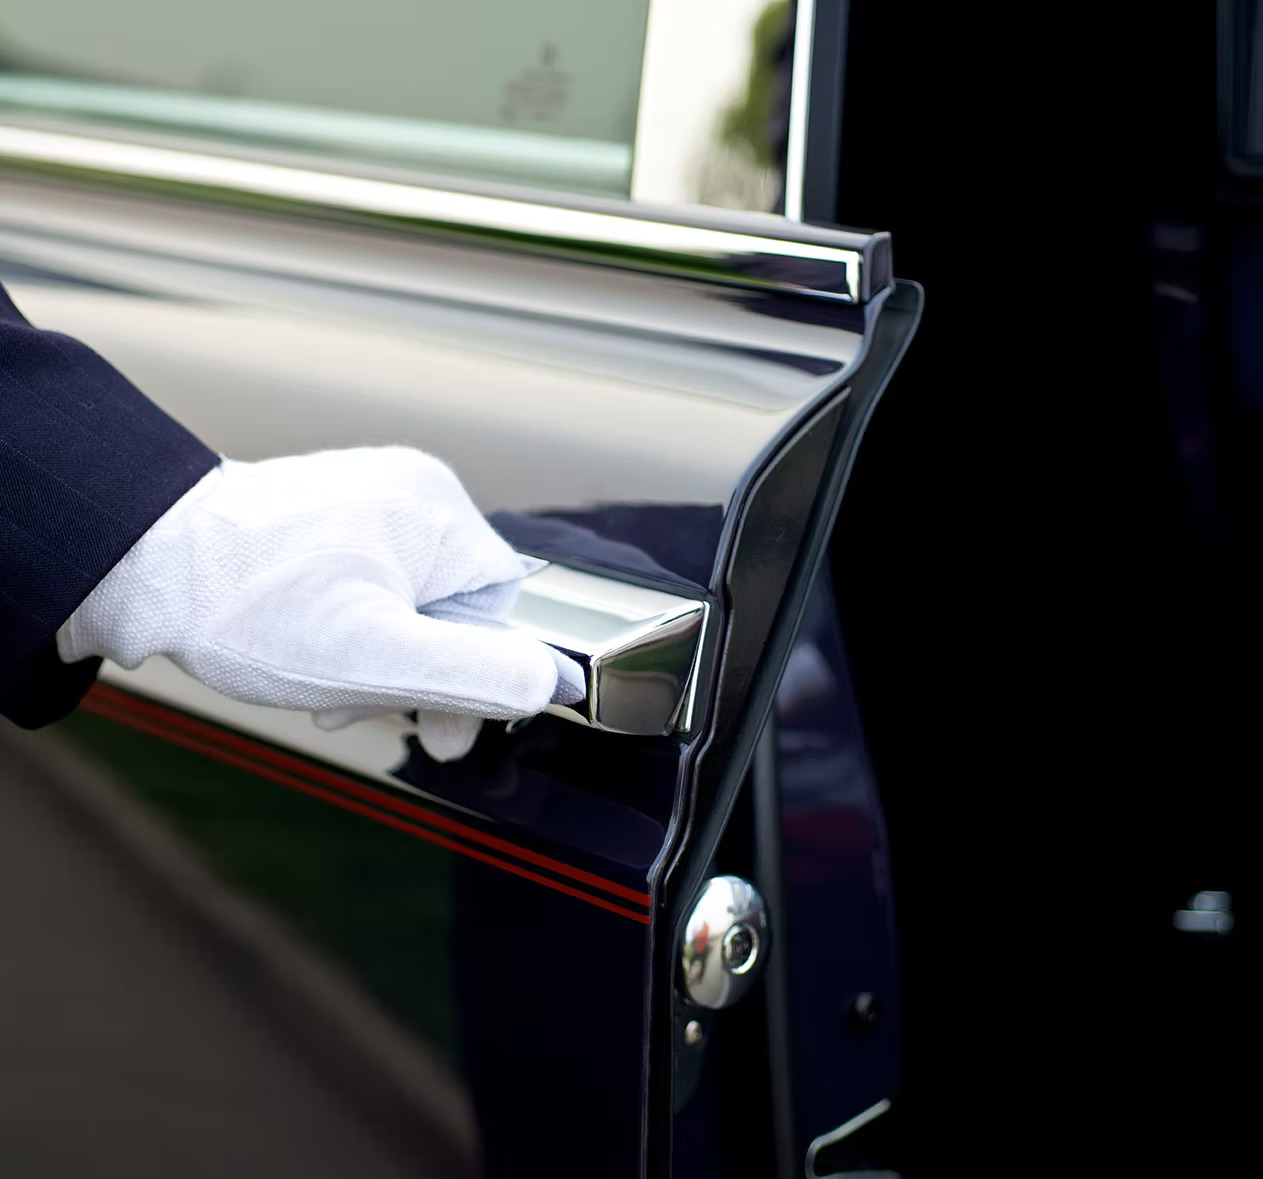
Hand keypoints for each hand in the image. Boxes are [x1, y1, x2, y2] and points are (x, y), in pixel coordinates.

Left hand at [57, 447, 584, 760]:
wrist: (139, 565)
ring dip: (380, 659)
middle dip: (415, 672)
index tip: (439, 729)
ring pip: (413, 602)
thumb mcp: (375, 659)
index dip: (475, 676)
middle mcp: (411, 490)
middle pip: (456, 607)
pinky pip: (375, 583)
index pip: (502, 608)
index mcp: (436, 511)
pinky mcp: (334, 512)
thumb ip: (474, 672)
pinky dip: (354, 629)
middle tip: (357, 707)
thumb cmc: (246, 606)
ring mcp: (369, 496)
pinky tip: (313, 657)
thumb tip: (550, 682)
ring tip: (324, 688)